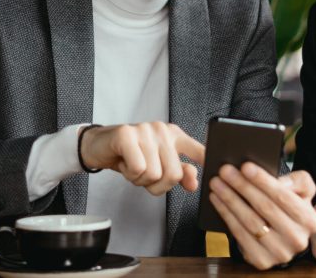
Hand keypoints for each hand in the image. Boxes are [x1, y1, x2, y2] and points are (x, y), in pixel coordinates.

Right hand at [79, 122, 203, 194]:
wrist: (98, 145)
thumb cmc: (130, 155)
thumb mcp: (157, 165)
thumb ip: (178, 172)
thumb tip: (194, 183)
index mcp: (174, 135)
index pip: (198, 149)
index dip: (208, 161)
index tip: (216, 171)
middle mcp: (162, 130)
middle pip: (173, 174)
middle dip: (157, 185)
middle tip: (144, 175)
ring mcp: (145, 130)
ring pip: (154, 174)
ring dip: (140, 180)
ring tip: (133, 166)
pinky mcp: (127, 134)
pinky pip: (138, 168)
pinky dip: (129, 174)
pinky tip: (124, 163)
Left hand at [208, 163, 315, 269]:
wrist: (284, 235)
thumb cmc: (291, 205)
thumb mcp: (302, 190)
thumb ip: (298, 180)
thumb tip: (281, 181)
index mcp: (309, 220)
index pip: (283, 196)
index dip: (262, 181)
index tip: (245, 166)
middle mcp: (297, 240)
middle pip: (264, 208)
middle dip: (242, 186)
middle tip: (225, 171)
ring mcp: (279, 253)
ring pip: (250, 221)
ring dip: (230, 200)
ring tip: (217, 183)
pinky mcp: (261, 261)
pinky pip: (240, 235)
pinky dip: (226, 215)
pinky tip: (217, 200)